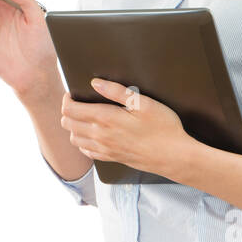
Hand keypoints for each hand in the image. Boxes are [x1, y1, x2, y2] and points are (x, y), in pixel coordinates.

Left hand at [60, 77, 191, 178]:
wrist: (174, 157)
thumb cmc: (163, 128)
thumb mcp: (143, 103)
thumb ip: (117, 91)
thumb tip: (96, 83)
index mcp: (105, 119)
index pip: (70, 110)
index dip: (68, 98)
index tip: (73, 93)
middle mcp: (100, 136)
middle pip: (68, 123)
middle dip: (67, 111)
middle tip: (77, 102)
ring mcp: (104, 149)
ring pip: (74, 138)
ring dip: (73, 127)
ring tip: (83, 117)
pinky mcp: (111, 158)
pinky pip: (86, 151)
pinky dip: (83, 142)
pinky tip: (92, 135)